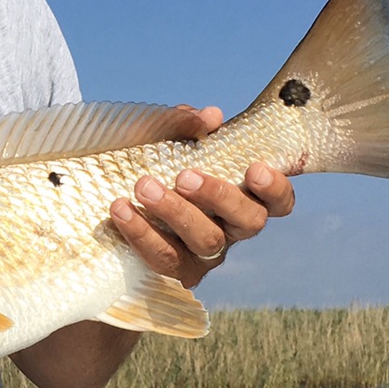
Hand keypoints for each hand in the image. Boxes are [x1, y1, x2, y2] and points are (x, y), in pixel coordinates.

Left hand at [108, 106, 294, 288]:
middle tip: (183, 176)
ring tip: (143, 187)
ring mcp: (207, 253)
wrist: (109, 188)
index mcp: (244, 195)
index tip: (254, 168)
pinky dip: (142, 233)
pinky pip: (165, 258)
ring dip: (174, 212)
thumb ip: (188, 123)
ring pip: (206, 241)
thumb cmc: (153, 160)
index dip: (276, 188)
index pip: (279, 200)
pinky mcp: (176, 270)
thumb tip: (209, 117)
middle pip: (248, 222)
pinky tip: (120, 210)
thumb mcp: (167, 135)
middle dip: (218, 196)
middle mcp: (232, 227)